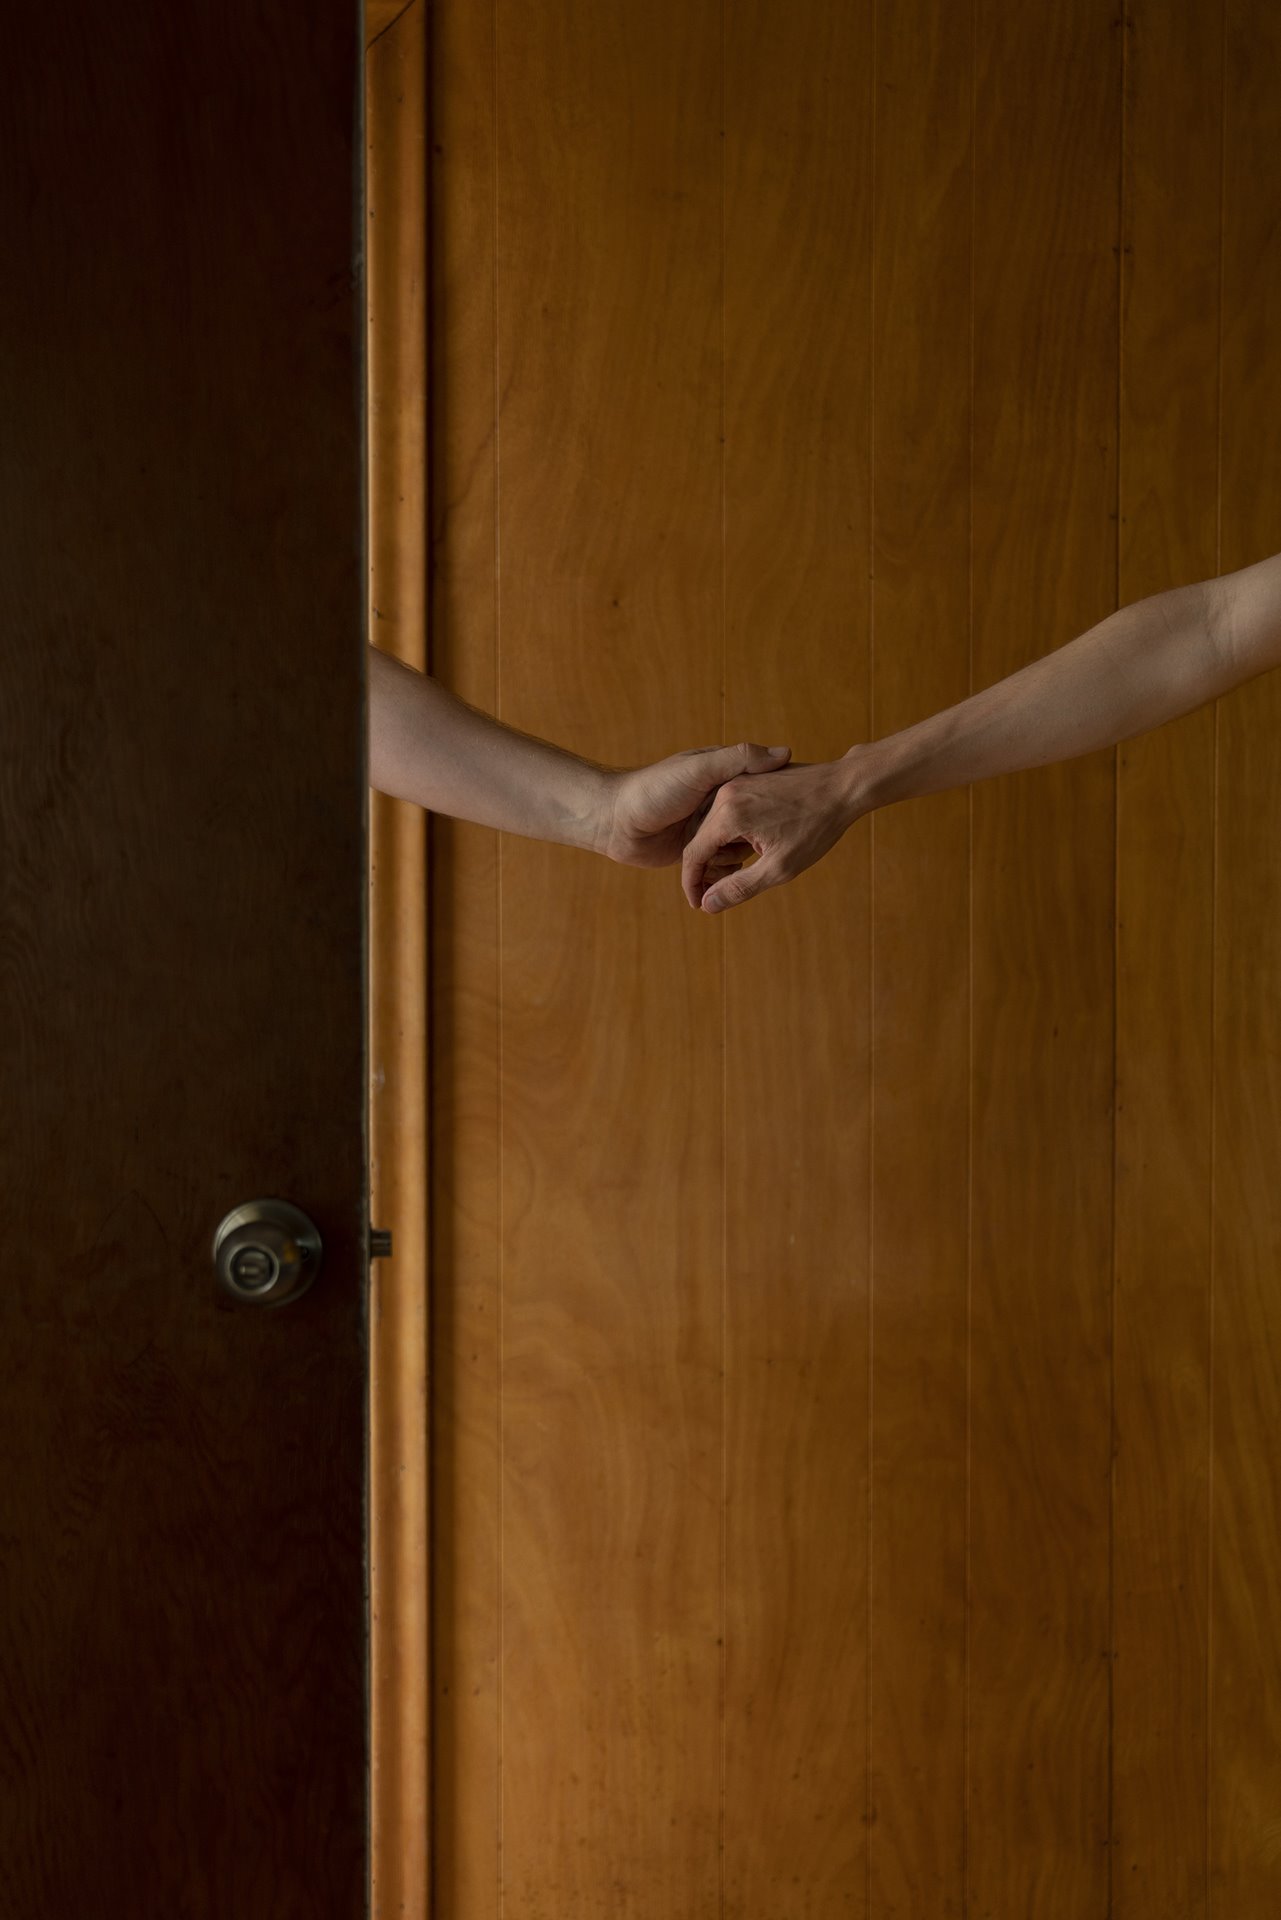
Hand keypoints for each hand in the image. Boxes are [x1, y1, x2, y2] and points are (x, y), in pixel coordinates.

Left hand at [601, 741, 792, 868]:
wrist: (613, 821)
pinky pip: (719, 868)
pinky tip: (722, 882)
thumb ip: (739, 760)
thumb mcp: (700, 769)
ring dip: (736, 862)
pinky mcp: (693, 853)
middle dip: (754, 841)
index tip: (781, 818)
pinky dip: (721, 876)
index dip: (773, 806)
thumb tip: (785, 753)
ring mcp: (705, 830)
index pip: (762, 792)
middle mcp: (717, 805)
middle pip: (752, 828)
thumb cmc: (654, 789)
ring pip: (737, 851)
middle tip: (759, 851)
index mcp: (723, 779)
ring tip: (731, 867)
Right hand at [681, 755, 865, 912]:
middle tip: (722, 890)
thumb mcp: (779, 867)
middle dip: (706, 867)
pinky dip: (731, 830)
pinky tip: (753, 842)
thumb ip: (740, 887)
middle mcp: (725, 793)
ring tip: (744, 865)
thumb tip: (708, 905)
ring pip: (712, 823)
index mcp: (728, 815)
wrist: (843, 787)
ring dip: (720, 848)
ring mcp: (736, 782)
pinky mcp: (747, 778)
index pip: (693, 854)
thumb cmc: (816, 827)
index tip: (698, 903)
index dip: (692, 883)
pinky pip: (726, 809)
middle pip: (700, 838)